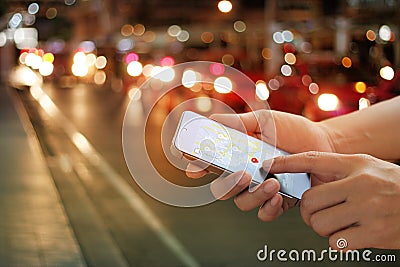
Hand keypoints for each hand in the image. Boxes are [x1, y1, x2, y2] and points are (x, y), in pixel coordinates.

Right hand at [186, 110, 335, 220]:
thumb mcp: (266, 120)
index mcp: (237, 155)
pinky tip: (278, 196)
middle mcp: (245, 174)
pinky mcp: (279, 201)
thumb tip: (213, 120)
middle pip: (221, 189)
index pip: (211, 163)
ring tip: (272, 182)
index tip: (194, 168)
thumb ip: (240, 122)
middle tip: (241, 174)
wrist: (326, 144)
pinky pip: (265, 213)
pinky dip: (268, 208)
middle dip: (226, 185)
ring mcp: (260, 190)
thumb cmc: (293, 130)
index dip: (197, 167)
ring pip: (242, 203)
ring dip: (253, 195)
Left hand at [267, 151, 399, 249]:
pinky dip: (338, 241)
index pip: (312, 160)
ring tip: (338, 223)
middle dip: (309, 211)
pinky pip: (336, 242)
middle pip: (309, 201)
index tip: (269, 166)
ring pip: (319, 224)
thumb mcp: (366, 166)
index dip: (286, 163)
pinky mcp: (374, 234)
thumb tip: (300, 171)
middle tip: (319, 212)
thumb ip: (337, 167)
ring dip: (322, 228)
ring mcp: (368, 210)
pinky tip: (351, 234)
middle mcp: (359, 185)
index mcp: (355, 165)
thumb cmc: (392, 184)